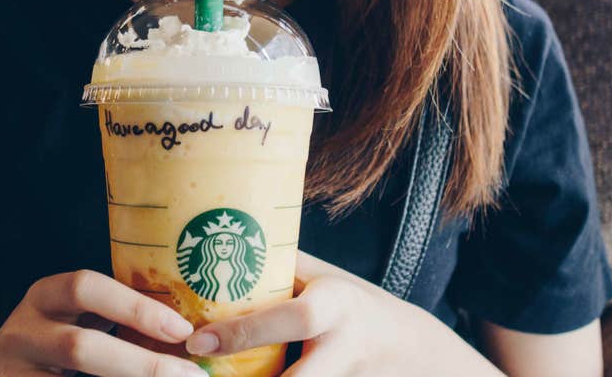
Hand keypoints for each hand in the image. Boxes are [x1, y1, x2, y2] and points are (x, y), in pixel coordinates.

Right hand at [0, 270, 207, 376]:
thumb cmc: (55, 336)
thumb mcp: (75, 314)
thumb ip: (116, 315)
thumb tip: (190, 330)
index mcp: (44, 295)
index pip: (86, 288)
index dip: (135, 308)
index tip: (181, 329)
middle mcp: (24, 331)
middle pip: (82, 348)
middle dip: (140, 365)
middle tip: (188, 375)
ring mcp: (17, 369)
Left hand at [183, 252, 502, 375]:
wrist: (416, 352)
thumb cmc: (356, 306)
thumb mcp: (327, 280)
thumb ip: (281, 269)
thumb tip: (216, 248)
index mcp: (335, 305)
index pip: (291, 320)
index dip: (241, 333)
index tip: (196, 341)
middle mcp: (344, 346)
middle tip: (197, 376)